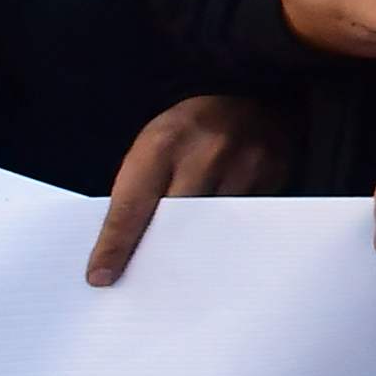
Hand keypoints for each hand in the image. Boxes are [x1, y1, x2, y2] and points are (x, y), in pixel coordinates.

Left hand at [90, 92, 292, 286]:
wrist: (248, 96)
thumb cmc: (189, 131)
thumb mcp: (153, 149)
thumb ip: (138, 192)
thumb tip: (118, 250)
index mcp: (163, 143)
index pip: (132, 207)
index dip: (114, 247)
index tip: (102, 277)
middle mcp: (205, 152)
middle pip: (174, 224)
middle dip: (157, 252)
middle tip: (144, 279)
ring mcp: (244, 164)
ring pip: (212, 228)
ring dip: (195, 248)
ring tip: (183, 268)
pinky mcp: (273, 175)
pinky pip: (244, 221)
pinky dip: (227, 235)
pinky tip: (219, 243)